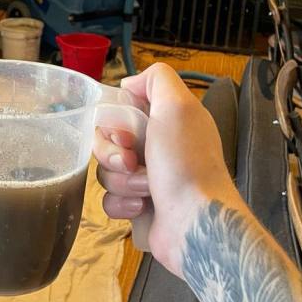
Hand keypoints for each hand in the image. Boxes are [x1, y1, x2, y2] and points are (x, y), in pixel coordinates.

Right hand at [94, 63, 239, 276]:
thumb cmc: (186, 163)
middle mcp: (156, 147)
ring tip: (147, 190)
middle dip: (112, 153)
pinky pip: (109, 199)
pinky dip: (123, 204)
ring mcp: (147, 178)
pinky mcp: (138, 206)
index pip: (121, 110)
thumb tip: (129, 84)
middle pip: (107, 141)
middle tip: (132, 162)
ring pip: (106, 171)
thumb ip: (157, 79)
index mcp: (166, 121)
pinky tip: (142, 208)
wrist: (195, 223)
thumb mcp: (177, 106)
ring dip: (122, 181)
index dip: (114, 122)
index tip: (125, 134)